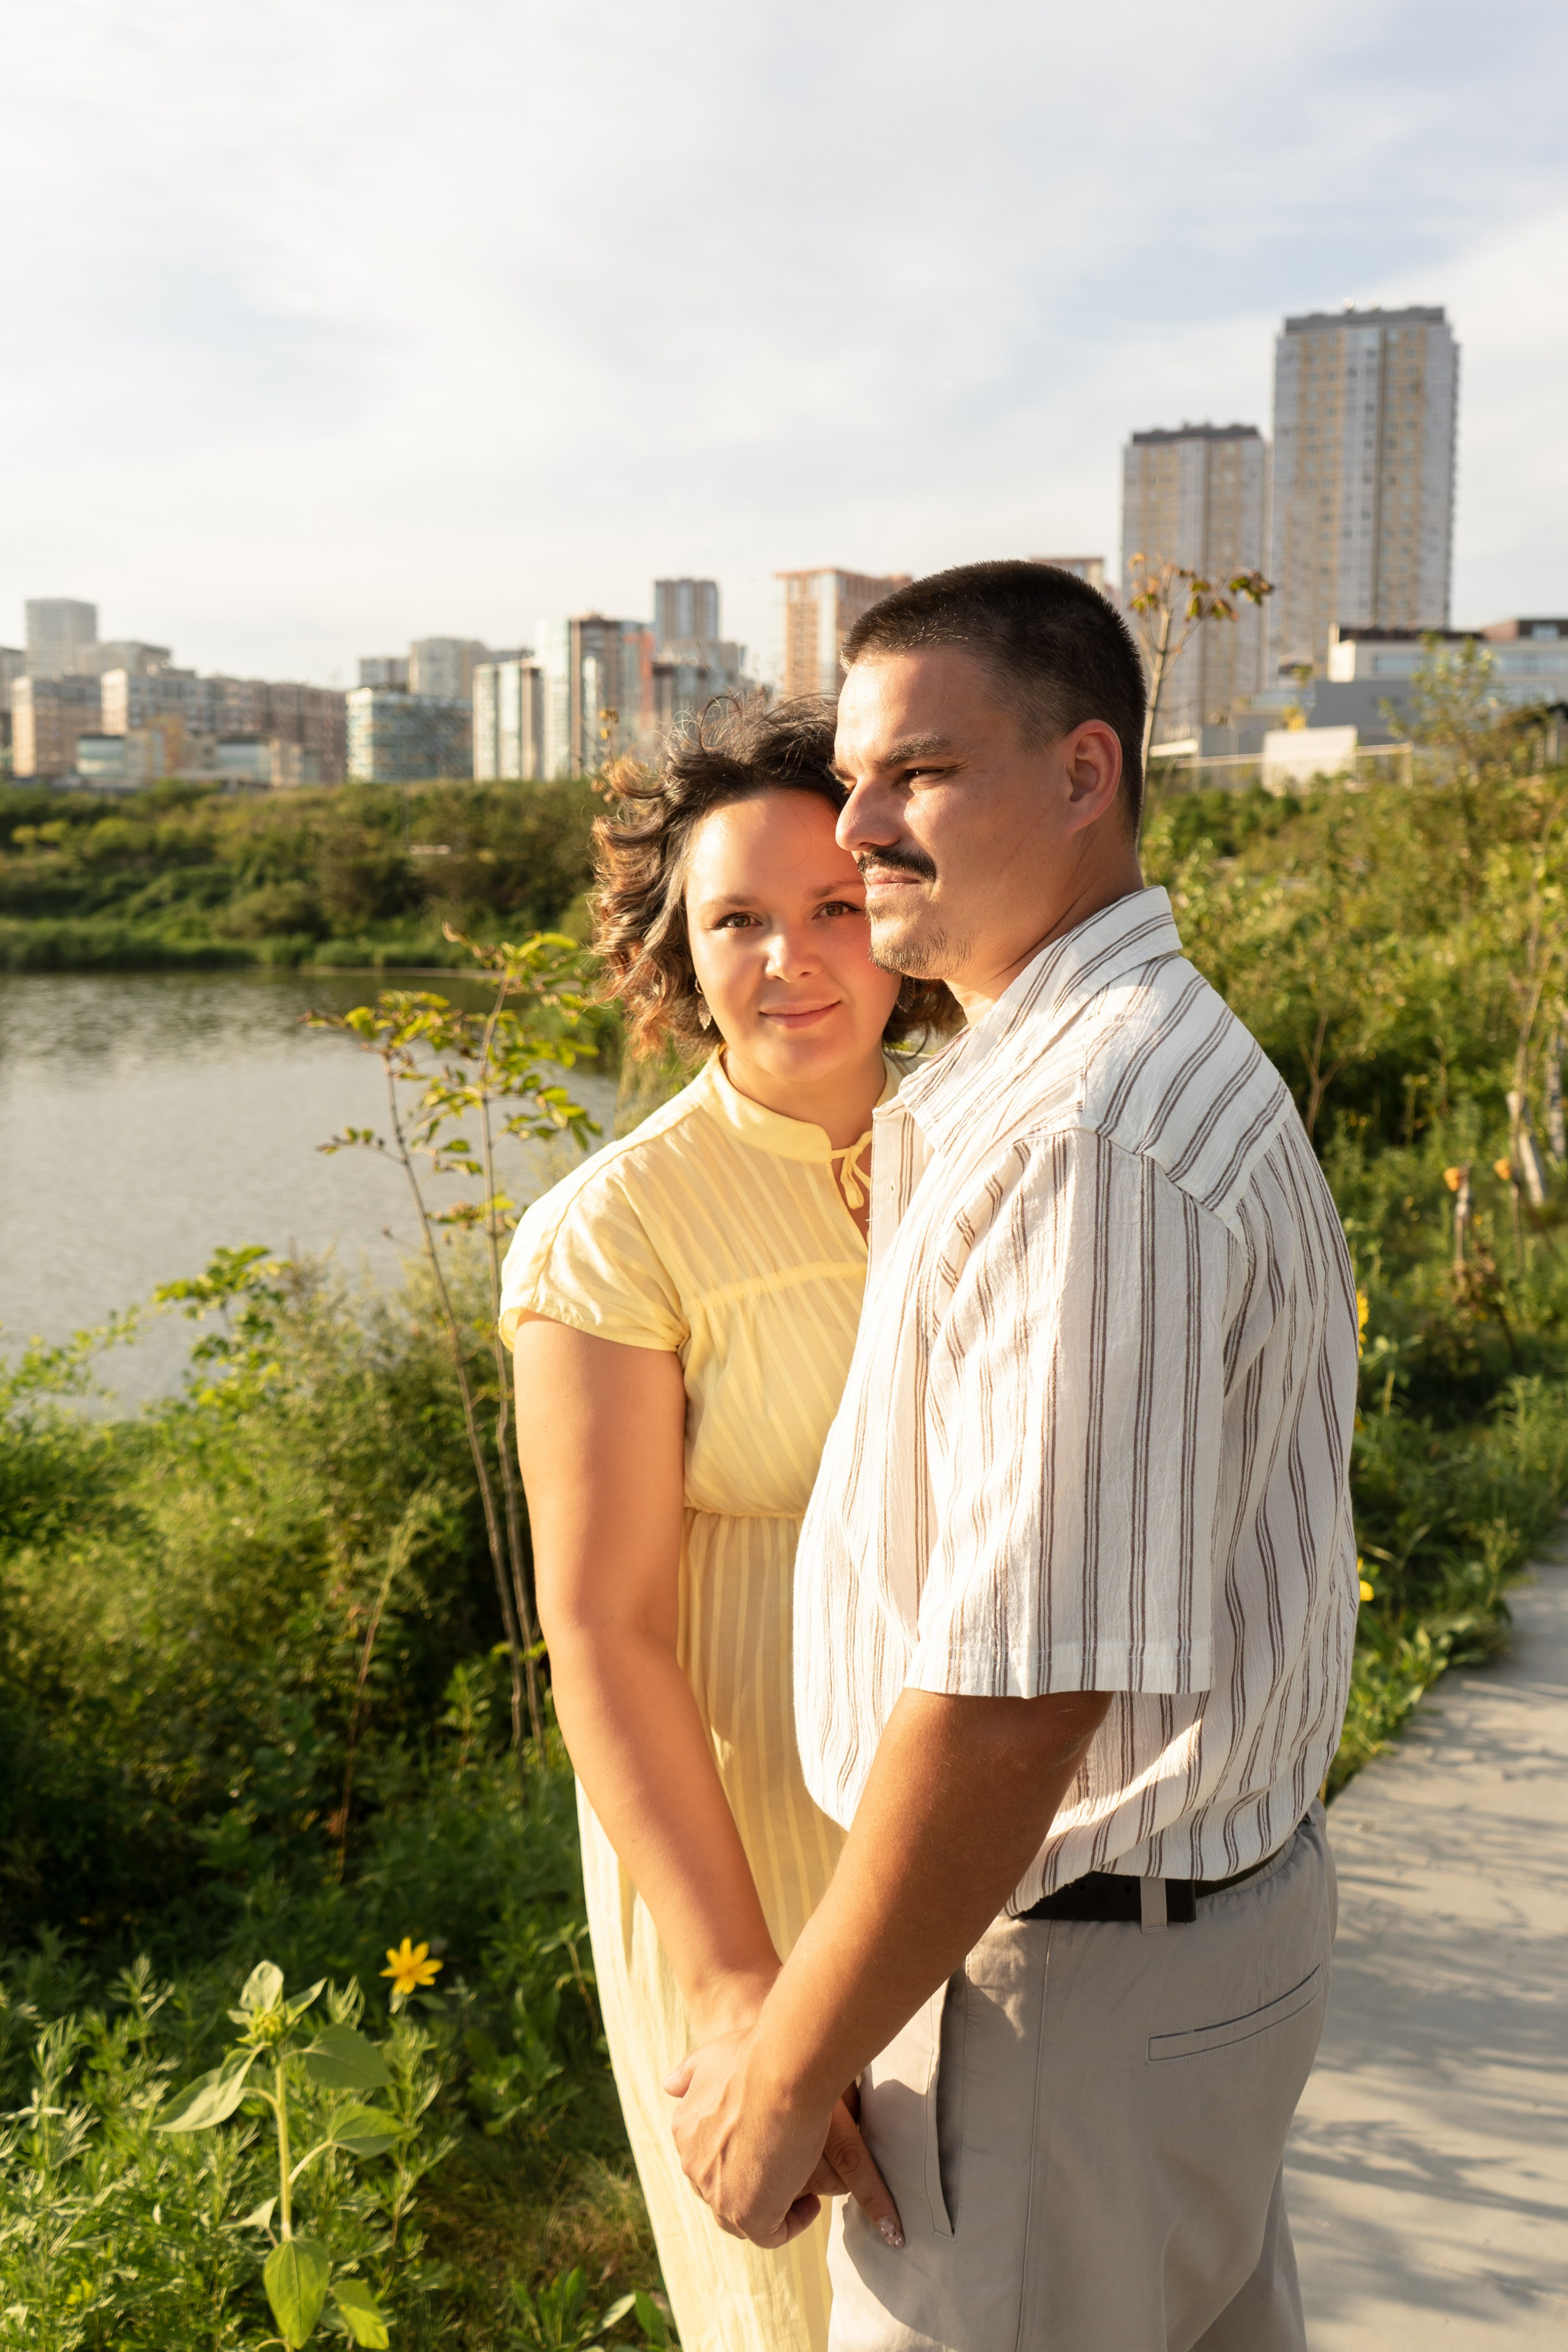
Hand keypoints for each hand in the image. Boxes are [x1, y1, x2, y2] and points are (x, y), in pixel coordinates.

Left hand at [664, 2029, 902, 2250]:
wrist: (781, 2072)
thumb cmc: (756, 2058)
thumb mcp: (711, 2057)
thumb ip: (688, 2073)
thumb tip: (668, 2085)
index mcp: (685, 2131)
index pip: (707, 2158)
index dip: (738, 2156)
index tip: (769, 2143)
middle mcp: (693, 2166)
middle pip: (722, 2188)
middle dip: (751, 2183)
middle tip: (787, 2166)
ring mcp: (717, 2194)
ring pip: (742, 2215)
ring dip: (771, 2204)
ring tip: (802, 2184)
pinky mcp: (747, 2215)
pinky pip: (770, 2233)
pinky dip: (792, 2221)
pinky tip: (811, 2202)